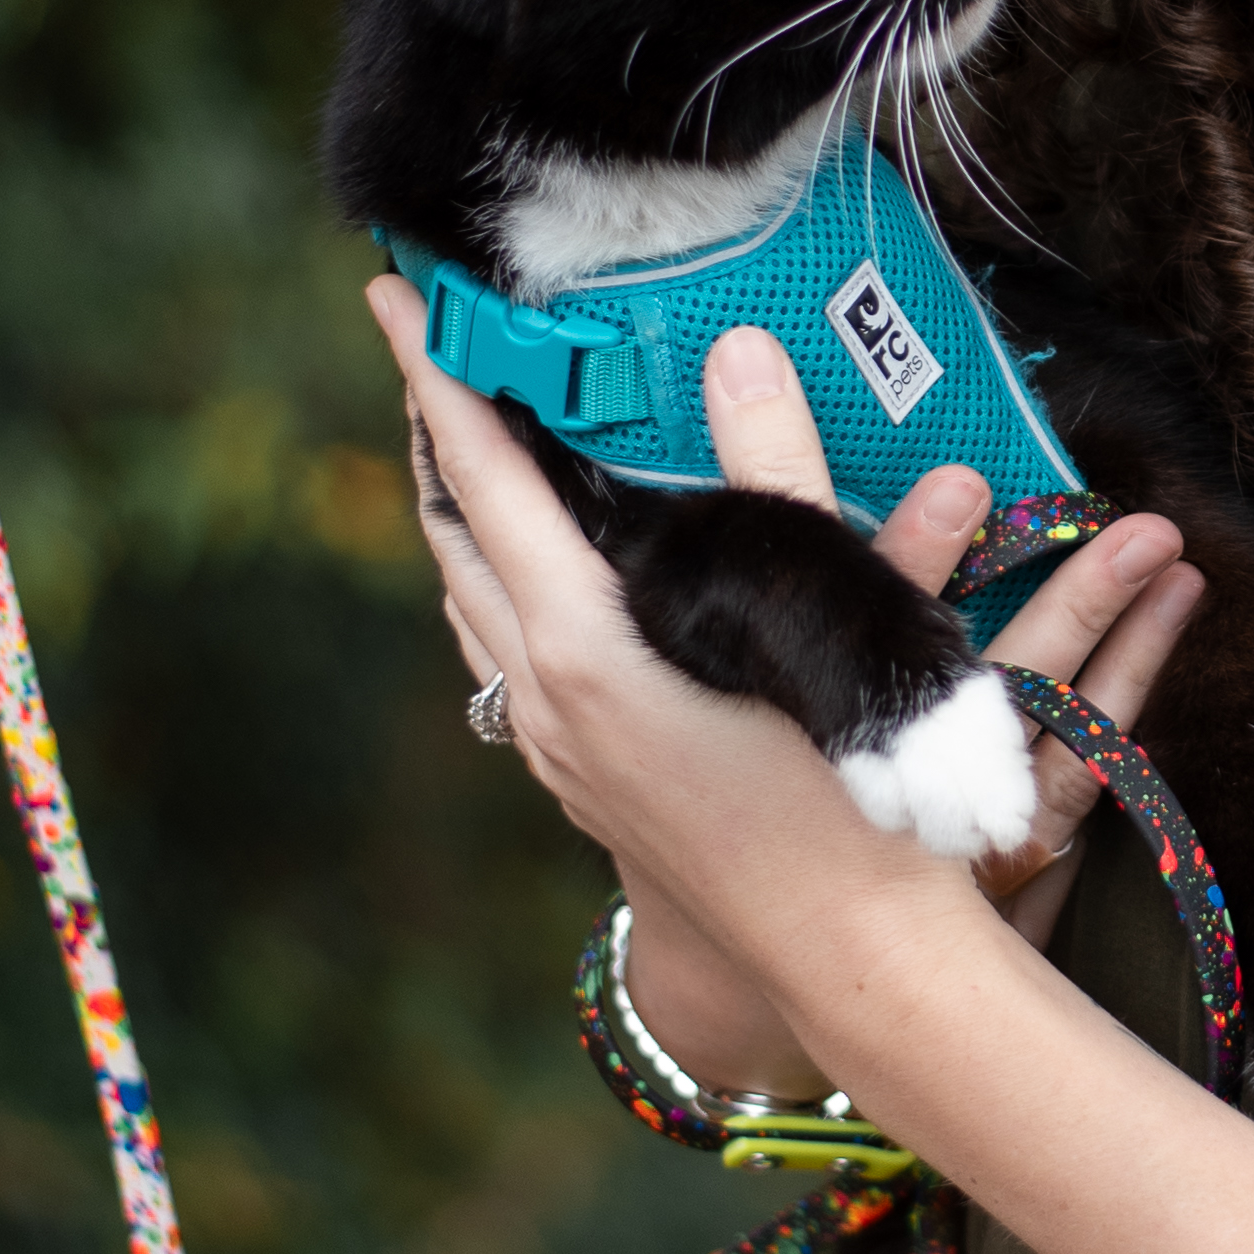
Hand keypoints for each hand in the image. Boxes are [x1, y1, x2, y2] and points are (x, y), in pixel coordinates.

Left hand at [365, 278, 1205, 1087]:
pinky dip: (504, 584)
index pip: (479, 477)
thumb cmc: (855, 798)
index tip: (395, 291)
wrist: (858, 962)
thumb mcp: (821, 620)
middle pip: (455, 535)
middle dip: (440, 432)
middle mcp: (544, 698)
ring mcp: (557, 751)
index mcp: (582, 647)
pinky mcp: (588, 786)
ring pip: (473, 603)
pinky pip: (507, 656)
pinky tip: (543, 573)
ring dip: (466, 514)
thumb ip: (776, 479)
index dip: (437, 375)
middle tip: (437, 341)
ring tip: (475, 439)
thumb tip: (735, 352)